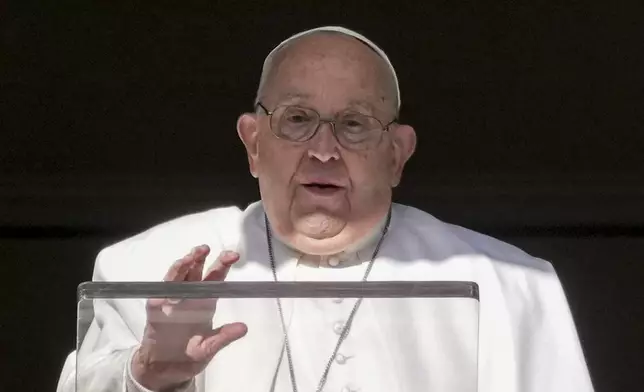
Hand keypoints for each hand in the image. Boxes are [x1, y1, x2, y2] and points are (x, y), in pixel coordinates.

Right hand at [131, 245, 247, 390]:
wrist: (163, 369)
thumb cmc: (189, 356)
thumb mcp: (208, 348)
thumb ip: (223, 337)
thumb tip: (244, 328)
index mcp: (205, 301)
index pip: (215, 278)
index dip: (223, 265)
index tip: (233, 255)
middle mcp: (189, 295)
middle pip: (196, 271)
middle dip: (201, 257)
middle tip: (208, 248)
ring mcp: (171, 299)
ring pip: (179, 275)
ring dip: (185, 264)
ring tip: (192, 255)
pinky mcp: (156, 306)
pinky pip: (162, 288)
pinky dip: (169, 279)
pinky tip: (176, 270)